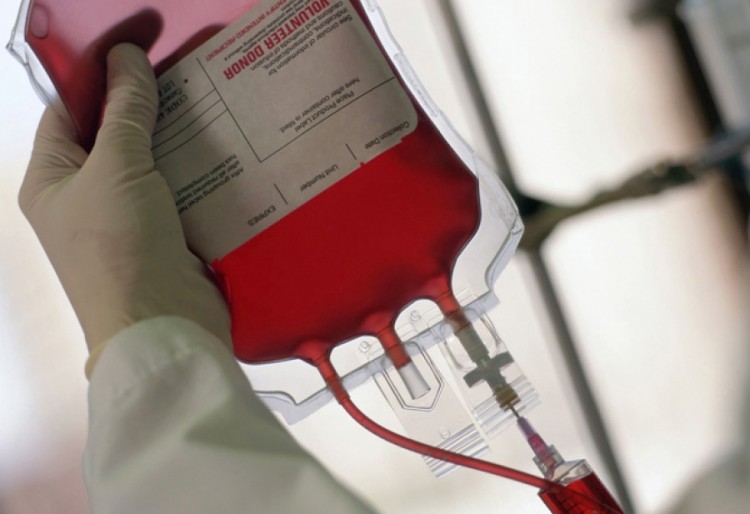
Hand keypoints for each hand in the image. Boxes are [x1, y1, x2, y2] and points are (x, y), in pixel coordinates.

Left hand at [20, 43, 230, 369]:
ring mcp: (130, 219)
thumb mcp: (116, 169)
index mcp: (52, 179)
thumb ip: (125, 111)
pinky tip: (229, 144)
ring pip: (155, 162)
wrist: (163, 328)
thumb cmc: (120, 247)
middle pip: (116, 134)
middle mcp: (86, 197)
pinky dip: (202, 168)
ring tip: (215, 101)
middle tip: (188, 71)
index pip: (70, 111)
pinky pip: (181, 189)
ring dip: (182, 137)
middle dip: (149, 104)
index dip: (101, 75)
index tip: (140, 46)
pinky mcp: (169, 234)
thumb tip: (127, 56)